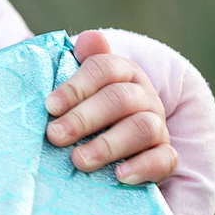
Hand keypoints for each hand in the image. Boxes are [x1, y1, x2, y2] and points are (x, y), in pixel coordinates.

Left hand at [46, 29, 177, 185]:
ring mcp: (157, 125)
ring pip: (142, 128)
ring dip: (108, 145)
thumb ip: (77, 64)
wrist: (112, 148)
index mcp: (121, 73)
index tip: (50, 106)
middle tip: (54, 136)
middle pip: (119, 99)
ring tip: (79, 161)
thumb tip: (88, 39)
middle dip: (84, 118)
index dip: (76, 86)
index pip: (104, 69)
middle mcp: (143, 96)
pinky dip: (143, 167)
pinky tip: (119, 176)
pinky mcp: (165, 155)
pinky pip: (164, 159)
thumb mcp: (77, 90)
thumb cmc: (86, 114)